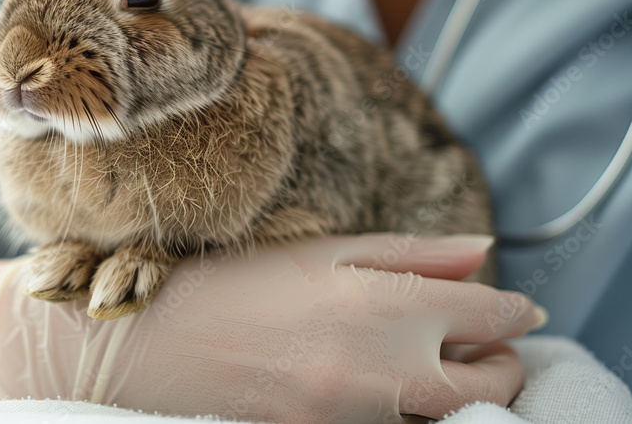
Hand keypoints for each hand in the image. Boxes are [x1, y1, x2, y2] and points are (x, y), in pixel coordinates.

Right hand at [0, 234, 544, 422]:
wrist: (146, 346)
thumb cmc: (227, 284)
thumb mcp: (318, 250)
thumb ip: (409, 253)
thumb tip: (481, 250)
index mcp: (380, 302)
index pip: (492, 313)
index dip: (511, 309)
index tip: (507, 307)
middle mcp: (382, 368)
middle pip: (497, 382)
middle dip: (501, 361)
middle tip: (474, 342)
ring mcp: (359, 418)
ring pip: (457, 417)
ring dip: (462, 393)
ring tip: (423, 365)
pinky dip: (411, 416)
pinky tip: (378, 389)